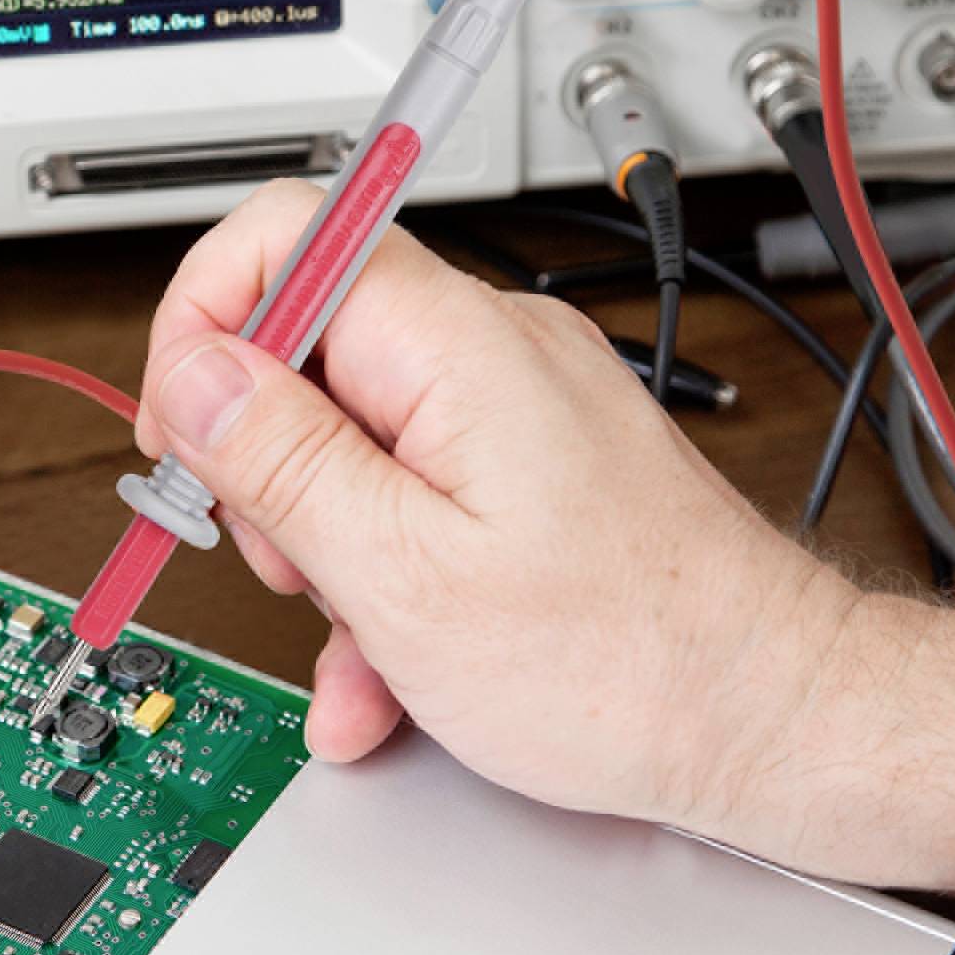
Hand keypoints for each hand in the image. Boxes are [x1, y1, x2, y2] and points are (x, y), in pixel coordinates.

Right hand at [134, 180, 860, 863]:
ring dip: (323, 547)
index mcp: (456, 345)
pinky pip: (410, 496)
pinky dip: (381, 580)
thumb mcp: (403, 576)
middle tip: (282, 557)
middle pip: (303, 349)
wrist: (771, 721)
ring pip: (348, 441)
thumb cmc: (629, 664)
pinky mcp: (529, 470)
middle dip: (263, 465)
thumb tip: (197, 377)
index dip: (204, 324)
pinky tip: (388, 674)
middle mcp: (490, 351)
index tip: (183, 433)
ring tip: (360, 634)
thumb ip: (282, 462)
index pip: (286, 234)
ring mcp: (513, 410)